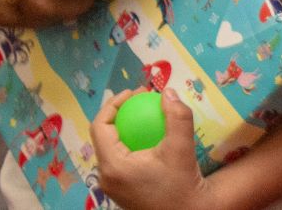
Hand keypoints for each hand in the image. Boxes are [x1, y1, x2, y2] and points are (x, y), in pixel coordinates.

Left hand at [91, 89, 217, 209]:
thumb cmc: (181, 185)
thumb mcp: (182, 148)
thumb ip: (177, 117)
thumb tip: (167, 92)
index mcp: (113, 165)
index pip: (100, 126)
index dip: (113, 104)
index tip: (134, 93)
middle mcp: (106, 176)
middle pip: (102, 136)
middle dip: (119, 113)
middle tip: (141, 99)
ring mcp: (112, 185)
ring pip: (110, 148)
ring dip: (124, 127)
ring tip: (144, 113)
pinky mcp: (121, 190)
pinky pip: (118, 159)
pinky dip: (129, 143)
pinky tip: (149, 136)